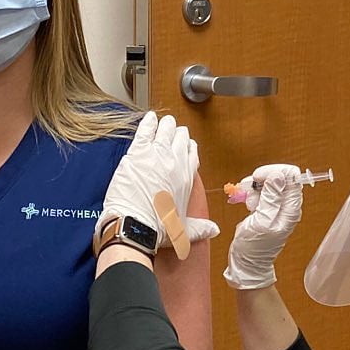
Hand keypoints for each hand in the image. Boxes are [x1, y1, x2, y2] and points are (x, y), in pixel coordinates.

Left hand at [99, 112, 218, 248]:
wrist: (136, 225)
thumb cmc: (158, 229)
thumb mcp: (184, 230)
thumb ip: (200, 228)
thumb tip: (213, 230)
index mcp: (187, 177)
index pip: (193, 154)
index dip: (188, 148)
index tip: (185, 146)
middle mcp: (176, 162)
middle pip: (181, 138)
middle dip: (177, 134)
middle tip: (172, 133)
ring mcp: (158, 154)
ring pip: (167, 130)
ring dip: (165, 126)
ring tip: (162, 124)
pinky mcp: (139, 152)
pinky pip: (146, 130)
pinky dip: (148, 123)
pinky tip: (149, 119)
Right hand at [224, 164, 303, 289]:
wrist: (246, 263)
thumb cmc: (254, 247)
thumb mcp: (262, 221)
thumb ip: (271, 198)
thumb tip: (278, 175)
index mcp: (291, 208)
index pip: (291, 176)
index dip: (274, 172)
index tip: (258, 178)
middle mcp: (287, 205)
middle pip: (280, 177)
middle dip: (263, 179)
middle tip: (250, 189)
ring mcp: (277, 207)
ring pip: (268, 184)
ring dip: (255, 188)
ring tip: (249, 203)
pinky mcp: (267, 209)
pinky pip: (262, 193)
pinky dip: (253, 195)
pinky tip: (248, 206)